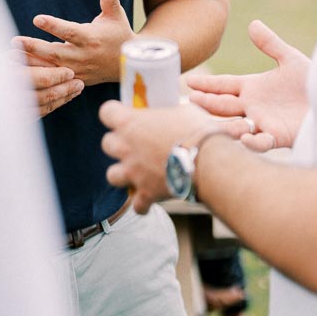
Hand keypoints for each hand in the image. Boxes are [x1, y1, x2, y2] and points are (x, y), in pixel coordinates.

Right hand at [10, 48, 83, 117]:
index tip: (71, 72)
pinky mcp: (16, 117)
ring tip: (76, 90)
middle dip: (65, 89)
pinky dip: (53, 105)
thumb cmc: (0, 66)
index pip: (43, 79)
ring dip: (62, 98)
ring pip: (44, 106)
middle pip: (46, 95)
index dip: (58, 76)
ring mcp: (14, 109)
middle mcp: (12, 96)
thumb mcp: (10, 57)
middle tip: (80, 83)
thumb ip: (30, 56)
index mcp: (12, 77)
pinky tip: (64, 97)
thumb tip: (55, 50)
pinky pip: (39, 112)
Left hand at [13, 0, 131, 86]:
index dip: (53, 25)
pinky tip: (20, 71)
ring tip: (10, 55)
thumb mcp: (116, 14)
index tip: (37, 18)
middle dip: (33, 47)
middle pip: (55, 52)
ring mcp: (78, 70)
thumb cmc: (119, 34)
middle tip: (15, 41)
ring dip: (31, 62)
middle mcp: (83, 56)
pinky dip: (38, 77)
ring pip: (51, 68)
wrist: (128, 64)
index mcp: (91, 38)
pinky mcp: (74, 80)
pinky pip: (53, 80)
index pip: (69, 31)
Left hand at [99, 100, 241, 213]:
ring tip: (137, 172)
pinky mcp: (146, 193)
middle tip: (135, 144)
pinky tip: (151, 198)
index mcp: (131, 123)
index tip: (123, 114)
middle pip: (107, 143)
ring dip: (123, 174)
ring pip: (112, 175)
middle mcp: (126, 147)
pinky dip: (143, 203)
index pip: (107, 112)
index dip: (113, 113)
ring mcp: (134, 172)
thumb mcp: (183, 110)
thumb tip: (172, 113)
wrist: (209, 161)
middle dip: (118, 143)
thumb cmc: (197, 130)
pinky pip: (137, 205)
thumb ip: (168, 113)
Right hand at [185, 19, 309, 150]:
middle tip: (191, 99)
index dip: (207, 84)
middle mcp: (253, 106)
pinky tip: (244, 136)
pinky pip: (261, 142)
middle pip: (223, 104)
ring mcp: (263, 122)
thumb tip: (252, 24)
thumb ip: (271, 44)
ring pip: (235, 125)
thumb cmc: (314, 82)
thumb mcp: (291, 60)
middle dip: (207, 102)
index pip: (224, 85)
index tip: (189, 81)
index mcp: (252, 88)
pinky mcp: (278, 136)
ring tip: (207, 119)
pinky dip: (252, 141)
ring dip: (222, 123)